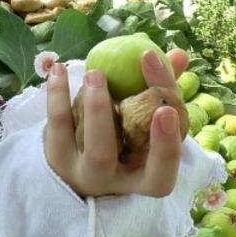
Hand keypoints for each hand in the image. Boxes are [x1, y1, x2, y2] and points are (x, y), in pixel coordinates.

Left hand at [44, 49, 188, 198]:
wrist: (89, 167)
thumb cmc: (134, 140)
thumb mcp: (153, 124)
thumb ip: (165, 91)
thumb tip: (179, 54)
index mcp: (144, 180)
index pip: (160, 174)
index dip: (166, 145)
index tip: (166, 109)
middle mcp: (110, 182)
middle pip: (104, 155)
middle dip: (102, 114)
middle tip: (103, 75)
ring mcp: (80, 172)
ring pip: (79, 143)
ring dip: (87, 104)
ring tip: (94, 73)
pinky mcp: (57, 158)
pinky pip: (57, 125)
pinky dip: (57, 95)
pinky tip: (59, 69)